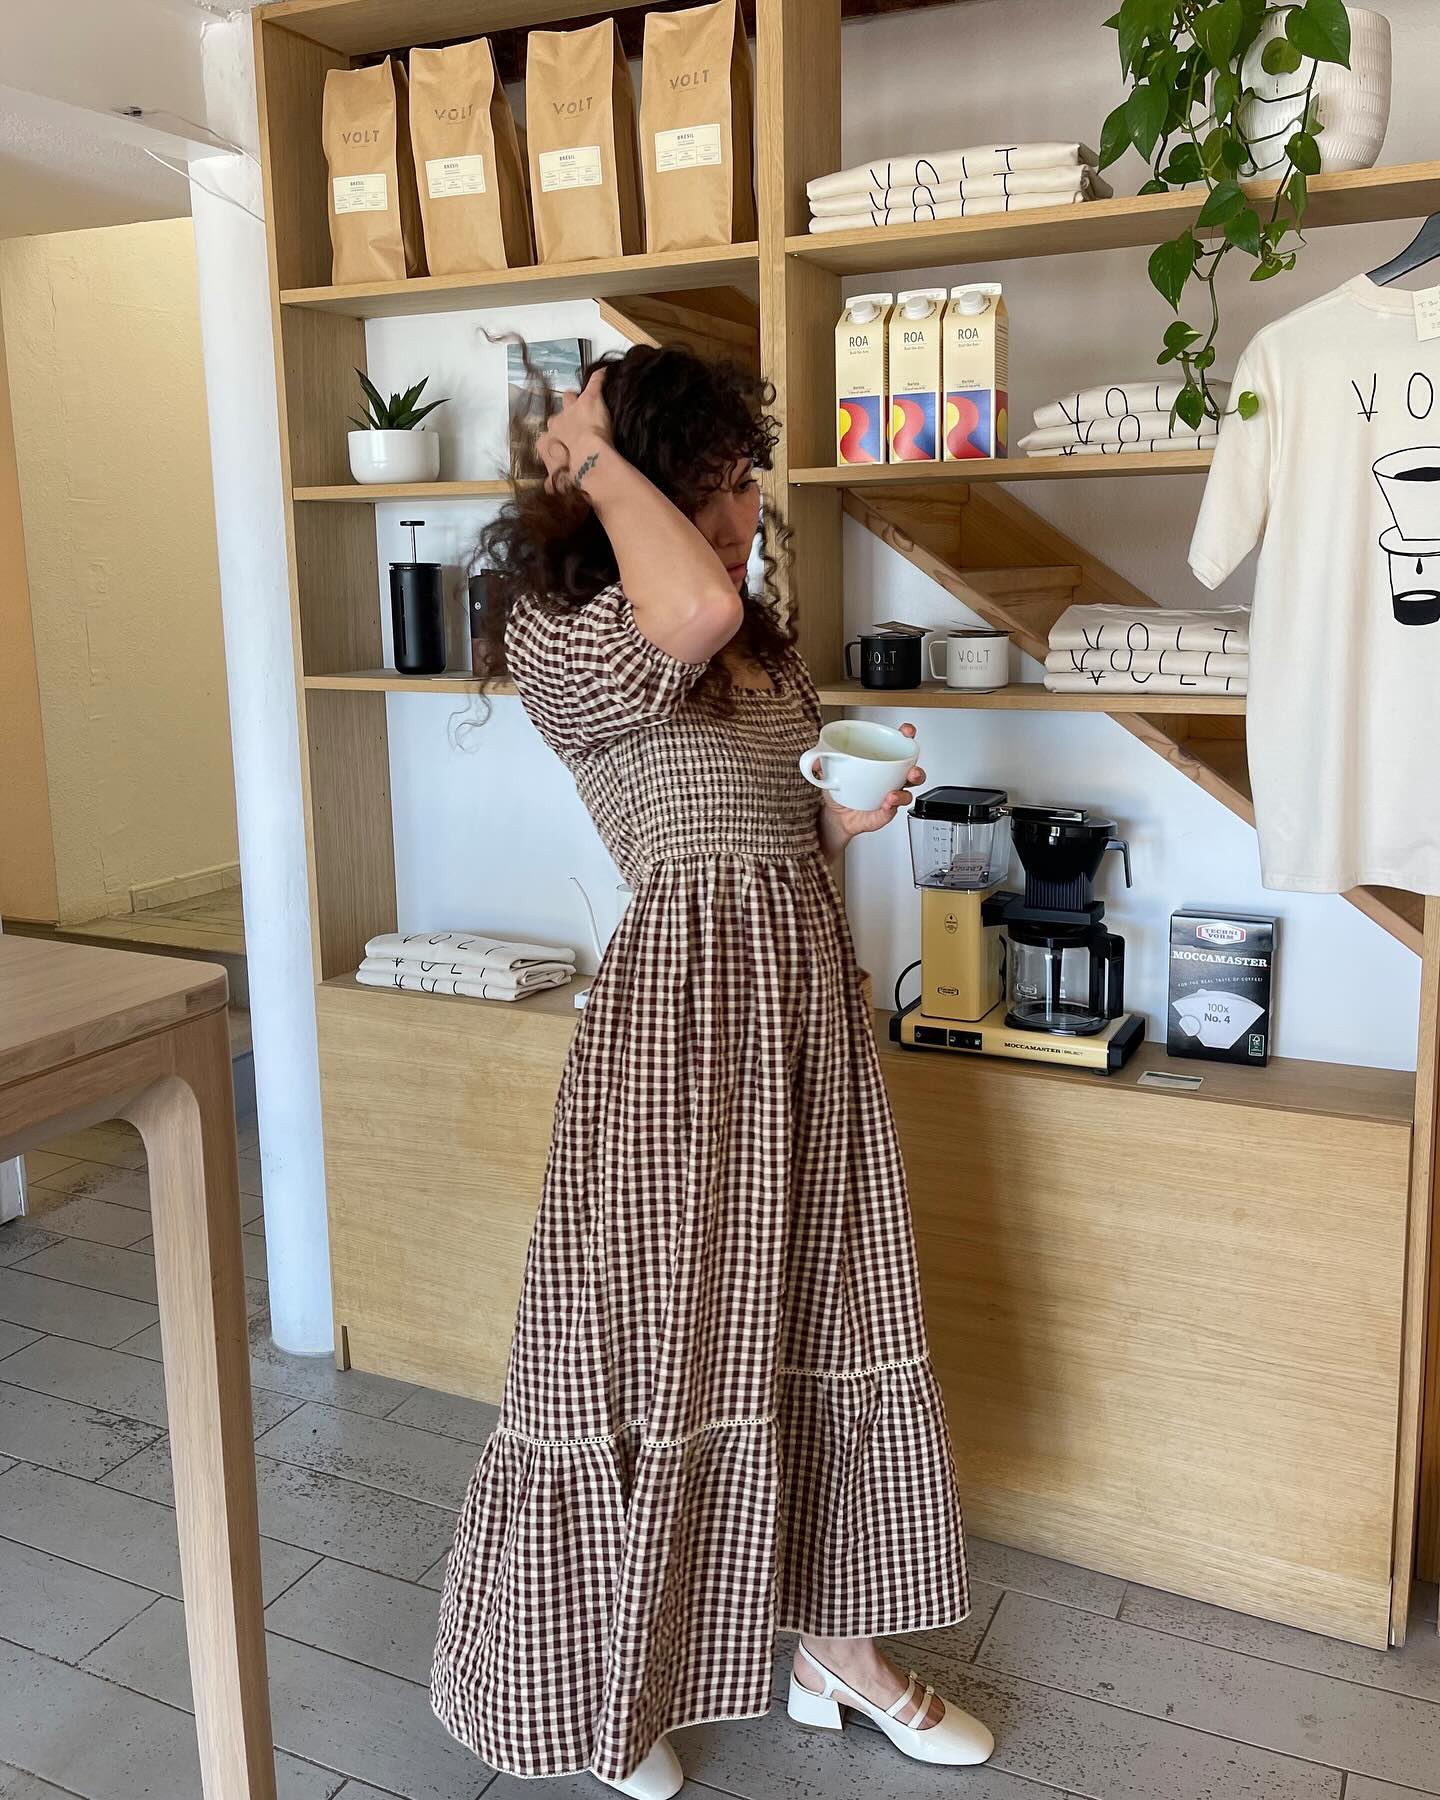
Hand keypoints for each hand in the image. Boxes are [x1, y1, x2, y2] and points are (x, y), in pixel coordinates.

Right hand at [537, 369, 612, 497]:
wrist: (587, 460)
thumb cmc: (572, 475)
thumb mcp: (557, 484)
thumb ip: (553, 484)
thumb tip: (550, 490)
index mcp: (545, 443)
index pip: (547, 438)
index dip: (557, 442)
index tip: (565, 447)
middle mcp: (554, 424)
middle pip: (556, 417)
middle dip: (564, 420)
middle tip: (575, 426)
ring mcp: (572, 409)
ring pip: (570, 398)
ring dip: (576, 400)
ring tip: (584, 402)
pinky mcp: (590, 398)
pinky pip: (594, 383)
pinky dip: (598, 379)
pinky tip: (604, 374)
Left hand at [813, 723, 924, 845]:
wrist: (835, 816)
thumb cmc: (841, 788)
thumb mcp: (828, 770)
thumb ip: (821, 761)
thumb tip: (814, 759)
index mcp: (882, 761)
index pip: (901, 745)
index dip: (908, 736)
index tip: (908, 731)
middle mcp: (891, 778)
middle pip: (913, 772)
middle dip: (916, 770)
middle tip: (911, 770)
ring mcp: (889, 797)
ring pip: (907, 795)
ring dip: (903, 794)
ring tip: (891, 795)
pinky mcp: (883, 814)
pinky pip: (890, 812)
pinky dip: (888, 809)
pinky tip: (884, 806)